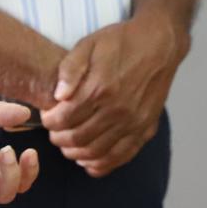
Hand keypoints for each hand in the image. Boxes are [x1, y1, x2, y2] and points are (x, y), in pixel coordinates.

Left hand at [39, 18, 185, 176]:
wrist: (159, 45)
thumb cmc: (121, 42)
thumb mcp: (89, 44)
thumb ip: (70, 69)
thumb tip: (58, 96)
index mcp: (100, 89)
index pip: (64, 119)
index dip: (49, 122)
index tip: (47, 117)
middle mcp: (117, 110)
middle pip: (78, 139)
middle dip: (59, 139)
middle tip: (55, 132)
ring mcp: (134, 123)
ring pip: (96, 153)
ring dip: (76, 153)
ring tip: (68, 145)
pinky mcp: (146, 129)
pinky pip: (120, 157)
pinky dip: (101, 164)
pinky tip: (89, 160)